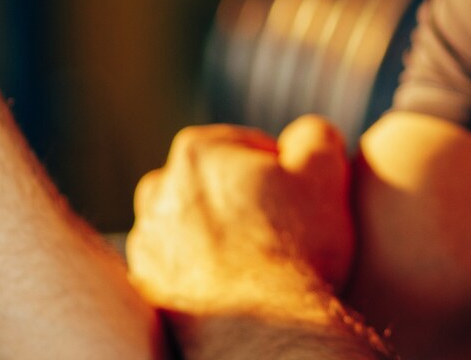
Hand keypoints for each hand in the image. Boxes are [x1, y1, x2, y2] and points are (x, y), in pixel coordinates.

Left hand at [128, 116, 357, 320]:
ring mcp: (146, 244)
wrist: (263, 334)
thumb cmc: (295, 249)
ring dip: (222, 237)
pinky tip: (237, 288)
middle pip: (217, 185)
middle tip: (282, 233)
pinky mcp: (147, 290)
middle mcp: (158, 192)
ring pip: (195, 227)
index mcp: (196, 151)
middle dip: (245, 201)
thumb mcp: (324, 171)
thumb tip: (303, 138)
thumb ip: (314, 135)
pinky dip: (206, 274)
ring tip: (259, 264)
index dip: (285, 173)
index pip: (251, 148)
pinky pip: (182, 269)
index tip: (300, 203)